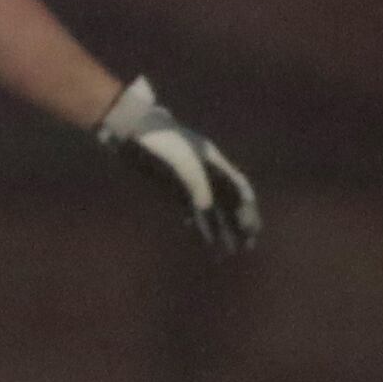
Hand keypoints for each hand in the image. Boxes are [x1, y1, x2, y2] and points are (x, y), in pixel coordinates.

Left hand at [93, 76, 262, 252]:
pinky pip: (189, 209)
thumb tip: (205, 208)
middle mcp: (205, 171)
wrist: (131, 130)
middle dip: (239, 224)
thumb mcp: (184, 161)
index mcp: (214, 161)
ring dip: (220, 229)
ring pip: (210, 209)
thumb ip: (198, 185)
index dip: (247, 208)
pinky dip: (198, 223)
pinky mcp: (170, 187)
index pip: (238, 187)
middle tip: (248, 246)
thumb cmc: (161, 141)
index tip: (251, 228)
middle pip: (228, 201)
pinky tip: (203, 238)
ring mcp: (187, 180)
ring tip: (227, 251)